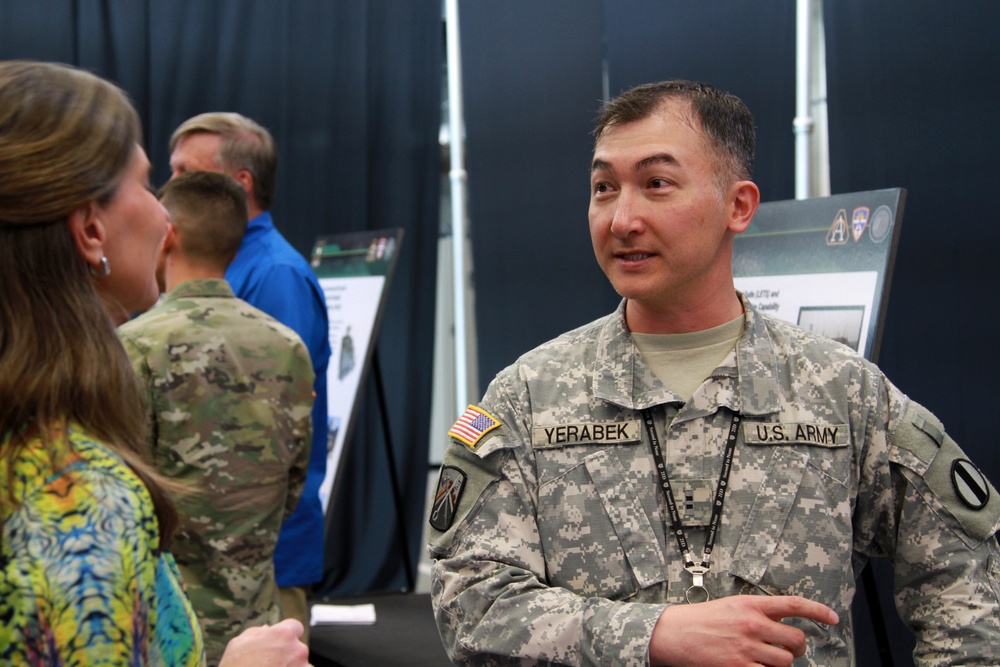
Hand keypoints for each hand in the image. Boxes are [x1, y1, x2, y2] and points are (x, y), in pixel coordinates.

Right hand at [218, 618, 310, 666]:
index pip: (295, 627)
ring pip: (302, 666)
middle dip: (288, 656)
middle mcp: (298, 650)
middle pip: (299, 649)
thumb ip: (257, 632)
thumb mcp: (238, 643)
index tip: (279, 645)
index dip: (286, 636)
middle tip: (270, 665)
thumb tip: (267, 629)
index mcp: (283, 634)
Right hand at [648, 595, 838, 666]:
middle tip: (788, 649)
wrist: (674, 634)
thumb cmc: (700, 620)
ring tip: (766, 659)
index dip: (819, 611)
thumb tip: (781, 624)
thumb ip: (757, 612)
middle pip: (796, 639)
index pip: (794, 604)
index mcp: (751, 604)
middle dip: (797, 648)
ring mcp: (747, 648)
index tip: (833, 618)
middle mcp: (752, 625)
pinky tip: (758, 666)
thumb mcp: (731, 606)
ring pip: (785, 661)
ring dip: (781, 663)